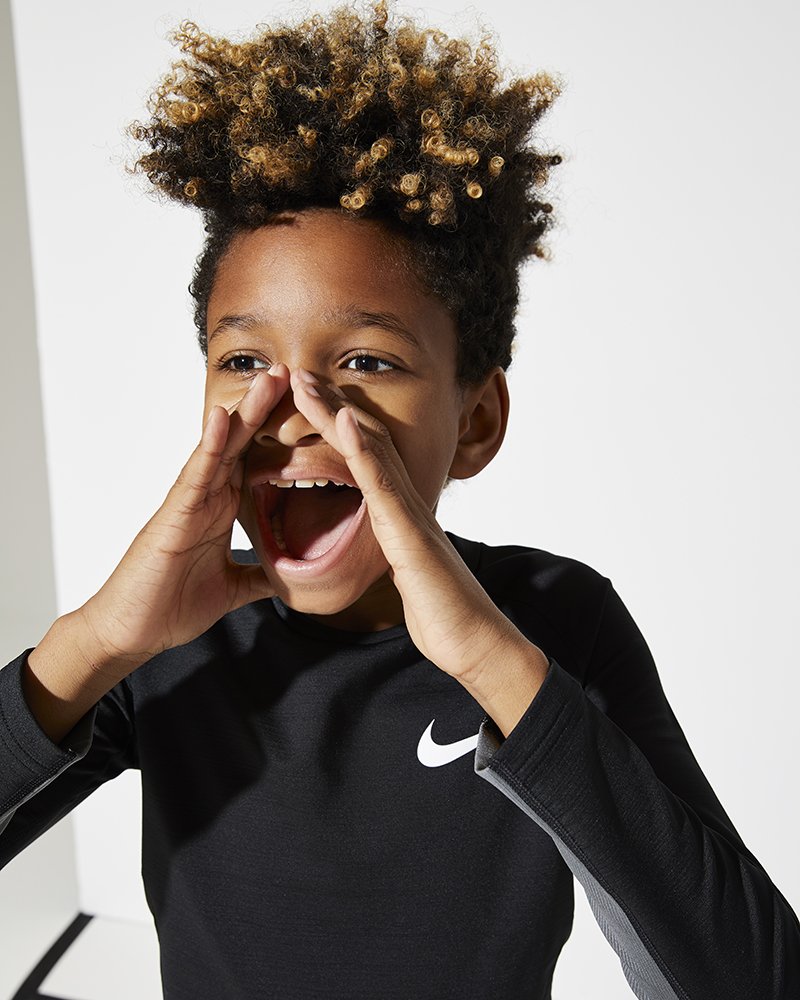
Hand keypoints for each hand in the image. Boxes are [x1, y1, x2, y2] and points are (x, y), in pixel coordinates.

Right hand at [78, 366, 288, 663]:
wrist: (130, 632)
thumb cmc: (170, 604)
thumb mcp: (234, 588)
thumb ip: (261, 575)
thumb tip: (292, 575)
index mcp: (222, 508)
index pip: (256, 461)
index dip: (281, 435)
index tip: (309, 409)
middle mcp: (206, 497)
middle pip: (242, 443)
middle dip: (267, 409)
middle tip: (294, 372)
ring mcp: (189, 502)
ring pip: (220, 448)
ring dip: (244, 413)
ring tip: (270, 380)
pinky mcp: (173, 515)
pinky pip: (194, 474)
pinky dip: (208, 446)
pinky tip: (222, 418)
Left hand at [290, 368, 540, 687]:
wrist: (475, 643)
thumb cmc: (445, 616)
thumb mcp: (411, 579)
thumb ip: (397, 557)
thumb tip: (389, 550)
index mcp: (399, 515)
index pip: (364, 459)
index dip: (336, 428)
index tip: (307, 403)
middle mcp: (407, 504)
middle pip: (366, 441)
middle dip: (330, 406)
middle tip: (299, 374)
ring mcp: (410, 514)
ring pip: (371, 451)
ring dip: (336, 413)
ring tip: (307, 382)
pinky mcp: (410, 534)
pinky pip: (382, 485)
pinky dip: (362, 450)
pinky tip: (343, 423)